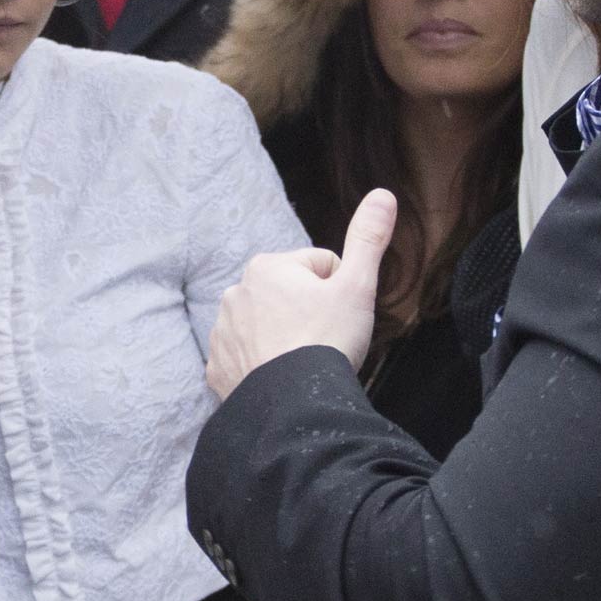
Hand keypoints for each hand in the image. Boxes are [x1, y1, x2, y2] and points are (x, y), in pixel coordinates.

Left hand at [205, 190, 397, 401]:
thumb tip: (382, 194)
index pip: (319, 267)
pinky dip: (263, 366)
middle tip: (322, 340)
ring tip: (301, 360)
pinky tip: (280, 378)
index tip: (339, 317)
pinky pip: (247, 359)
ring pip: (268, 326)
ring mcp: (222, 332)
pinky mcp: (218, 368)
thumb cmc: (327, 342)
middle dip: (309, 312)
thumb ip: (368, 239)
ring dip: (285, 338)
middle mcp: (235, 293)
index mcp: (267, 267)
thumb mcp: (357, 286)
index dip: (339, 291)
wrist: (293, 405)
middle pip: (291, 296)